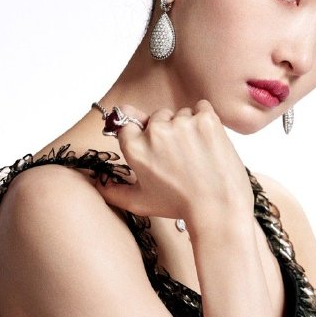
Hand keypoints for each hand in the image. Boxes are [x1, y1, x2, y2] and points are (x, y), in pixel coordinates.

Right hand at [94, 100, 254, 226]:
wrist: (218, 209)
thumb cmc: (179, 206)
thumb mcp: (139, 203)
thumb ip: (113, 191)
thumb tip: (97, 184)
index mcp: (135, 148)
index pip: (129, 124)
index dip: (143, 136)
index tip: (155, 149)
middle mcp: (155, 132)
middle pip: (157, 117)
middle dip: (168, 132)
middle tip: (180, 158)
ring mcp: (182, 123)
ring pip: (181, 114)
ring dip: (188, 128)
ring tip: (197, 155)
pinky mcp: (206, 119)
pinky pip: (202, 108)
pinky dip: (206, 121)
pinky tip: (208, 144)